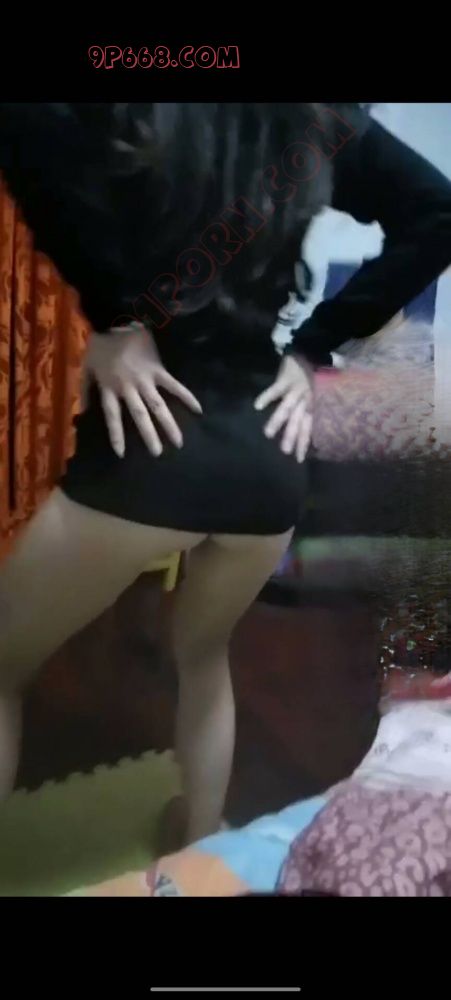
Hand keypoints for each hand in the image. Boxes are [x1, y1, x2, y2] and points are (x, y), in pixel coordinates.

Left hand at [83, 323, 201, 456]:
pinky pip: (174, 385)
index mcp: (111, 388)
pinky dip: (186, 396)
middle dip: (149, 436)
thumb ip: (86, 389)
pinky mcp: (158, 370)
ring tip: (179, 442)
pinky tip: (199, 409)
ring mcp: (146, 380)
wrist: (116, 319)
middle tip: (158, 454)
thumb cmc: (100, 343)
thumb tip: (83, 410)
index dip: (116, 435)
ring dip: (169, 424)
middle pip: (140, 416)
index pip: (113, 417)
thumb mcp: (86, 367)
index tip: (122, 454)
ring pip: (158, 406)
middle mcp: (129, 388)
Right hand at [254, 354, 312, 461]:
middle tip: (285, 452)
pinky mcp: (285, 379)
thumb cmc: (309, 375)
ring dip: (277, 421)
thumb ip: (306, 410)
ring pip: (286, 407)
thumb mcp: (314, 393)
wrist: (309, 350)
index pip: (307, 427)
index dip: (303, 442)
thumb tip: (301, 430)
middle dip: (291, 436)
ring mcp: (294, 389)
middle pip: (297, 421)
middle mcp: (304, 400)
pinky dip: (267, 396)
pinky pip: (275, 389)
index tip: (298, 459)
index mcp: (310, 405)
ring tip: (267, 434)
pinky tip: (258, 406)